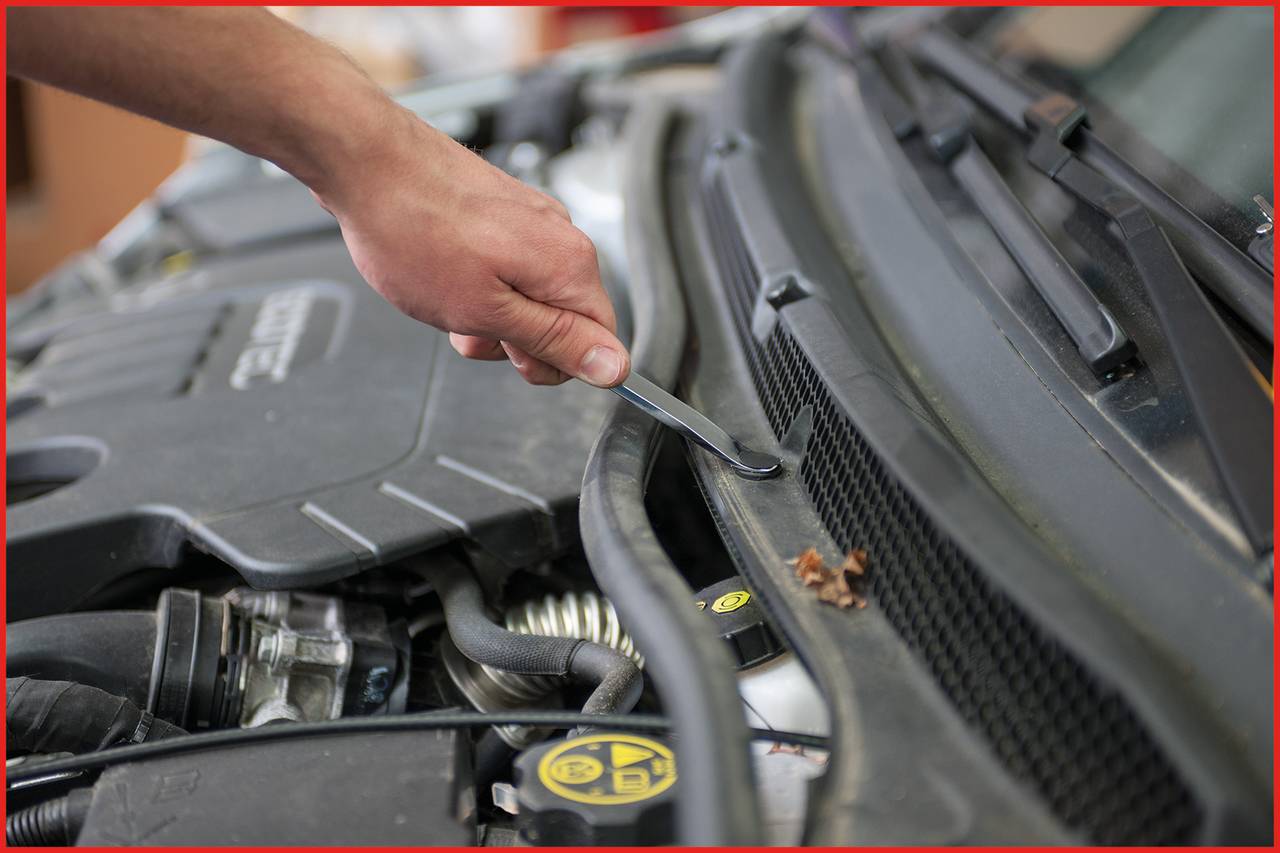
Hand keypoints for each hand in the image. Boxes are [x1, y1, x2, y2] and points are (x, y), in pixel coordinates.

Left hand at [315, 108, 629, 387]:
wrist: (366, 162)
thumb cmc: (413, 230)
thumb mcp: (485, 312)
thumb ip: (555, 342)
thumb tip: (613, 367)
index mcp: (570, 265)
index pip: (600, 340)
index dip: (556, 364)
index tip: (513, 360)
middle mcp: (561, 235)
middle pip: (564, 318)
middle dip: (516, 339)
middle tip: (469, 329)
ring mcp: (532, 218)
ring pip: (530, 295)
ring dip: (490, 313)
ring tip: (445, 301)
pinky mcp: (503, 209)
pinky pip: (506, 267)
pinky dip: (477, 283)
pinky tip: (442, 276)